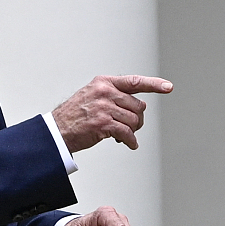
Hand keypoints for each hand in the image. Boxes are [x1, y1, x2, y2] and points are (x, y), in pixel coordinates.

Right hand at [52, 75, 172, 151]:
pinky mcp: (103, 123)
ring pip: (134, 120)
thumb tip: (138, 107)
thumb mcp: (92, 95)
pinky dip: (130, 141)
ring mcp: (104, 107)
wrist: (56, 130)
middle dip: (137, 119)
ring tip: (121, 135)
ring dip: (132, 131)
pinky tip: (127, 143)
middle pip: (138, 106)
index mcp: (104, 82)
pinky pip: (127, 133)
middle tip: (129, 127)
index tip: (168, 87)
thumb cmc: (74, 115)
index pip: (134, 82)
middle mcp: (105, 92)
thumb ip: (114, 96)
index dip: (154, 84)